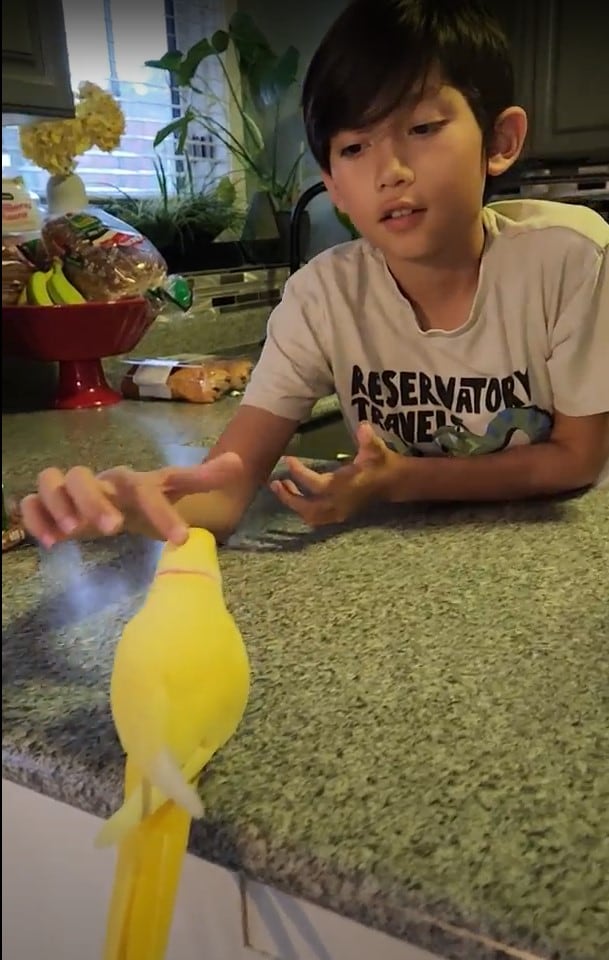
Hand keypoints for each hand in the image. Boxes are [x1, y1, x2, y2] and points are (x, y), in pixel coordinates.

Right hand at [20, 453, 242, 547]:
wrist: (106, 499)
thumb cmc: (138, 499)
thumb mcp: (171, 489)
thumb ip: (200, 478)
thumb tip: (239, 461)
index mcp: (129, 480)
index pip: (145, 486)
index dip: (162, 511)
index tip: (180, 539)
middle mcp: (96, 480)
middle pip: (86, 477)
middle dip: (97, 502)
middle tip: (114, 530)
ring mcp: (68, 490)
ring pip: (52, 482)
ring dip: (61, 505)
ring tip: (72, 535)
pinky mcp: (47, 504)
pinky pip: (30, 502)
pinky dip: (35, 518)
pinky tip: (49, 543)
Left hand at [270, 422, 398, 526]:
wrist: (393, 482)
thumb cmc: (381, 463)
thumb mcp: (376, 449)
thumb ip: (369, 440)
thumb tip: (364, 427)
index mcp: (344, 487)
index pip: (315, 484)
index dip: (299, 473)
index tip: (288, 459)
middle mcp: (339, 504)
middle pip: (307, 508)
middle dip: (289, 497)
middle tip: (275, 482)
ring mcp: (339, 513)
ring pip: (310, 516)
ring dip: (294, 505)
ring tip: (282, 487)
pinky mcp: (339, 516)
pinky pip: (316, 519)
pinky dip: (303, 511)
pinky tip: (295, 496)